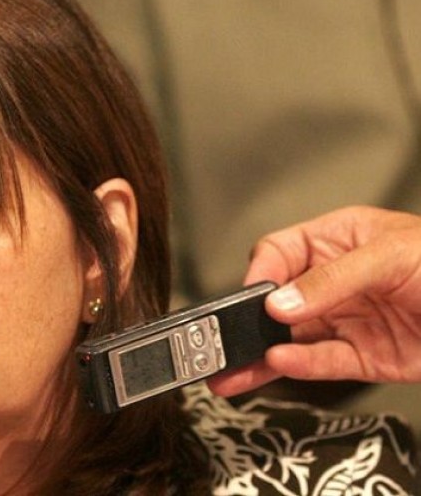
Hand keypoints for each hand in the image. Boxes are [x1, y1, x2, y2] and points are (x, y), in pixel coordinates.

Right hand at [207, 206, 420, 396]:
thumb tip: (281, 302)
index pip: (280, 252)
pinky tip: (278, 367)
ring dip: (259, 356)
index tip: (253, 298)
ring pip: (291, 338)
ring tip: (228, 372)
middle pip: (278, 300)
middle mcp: (337, 281)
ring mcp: (349, 320)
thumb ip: (332, 279)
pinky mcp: (365, 356)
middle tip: (219, 341)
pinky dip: (299, 366)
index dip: (262, 274)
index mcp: (338, 239)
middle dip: (246, 322)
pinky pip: (323, 362)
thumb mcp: (392, 257)